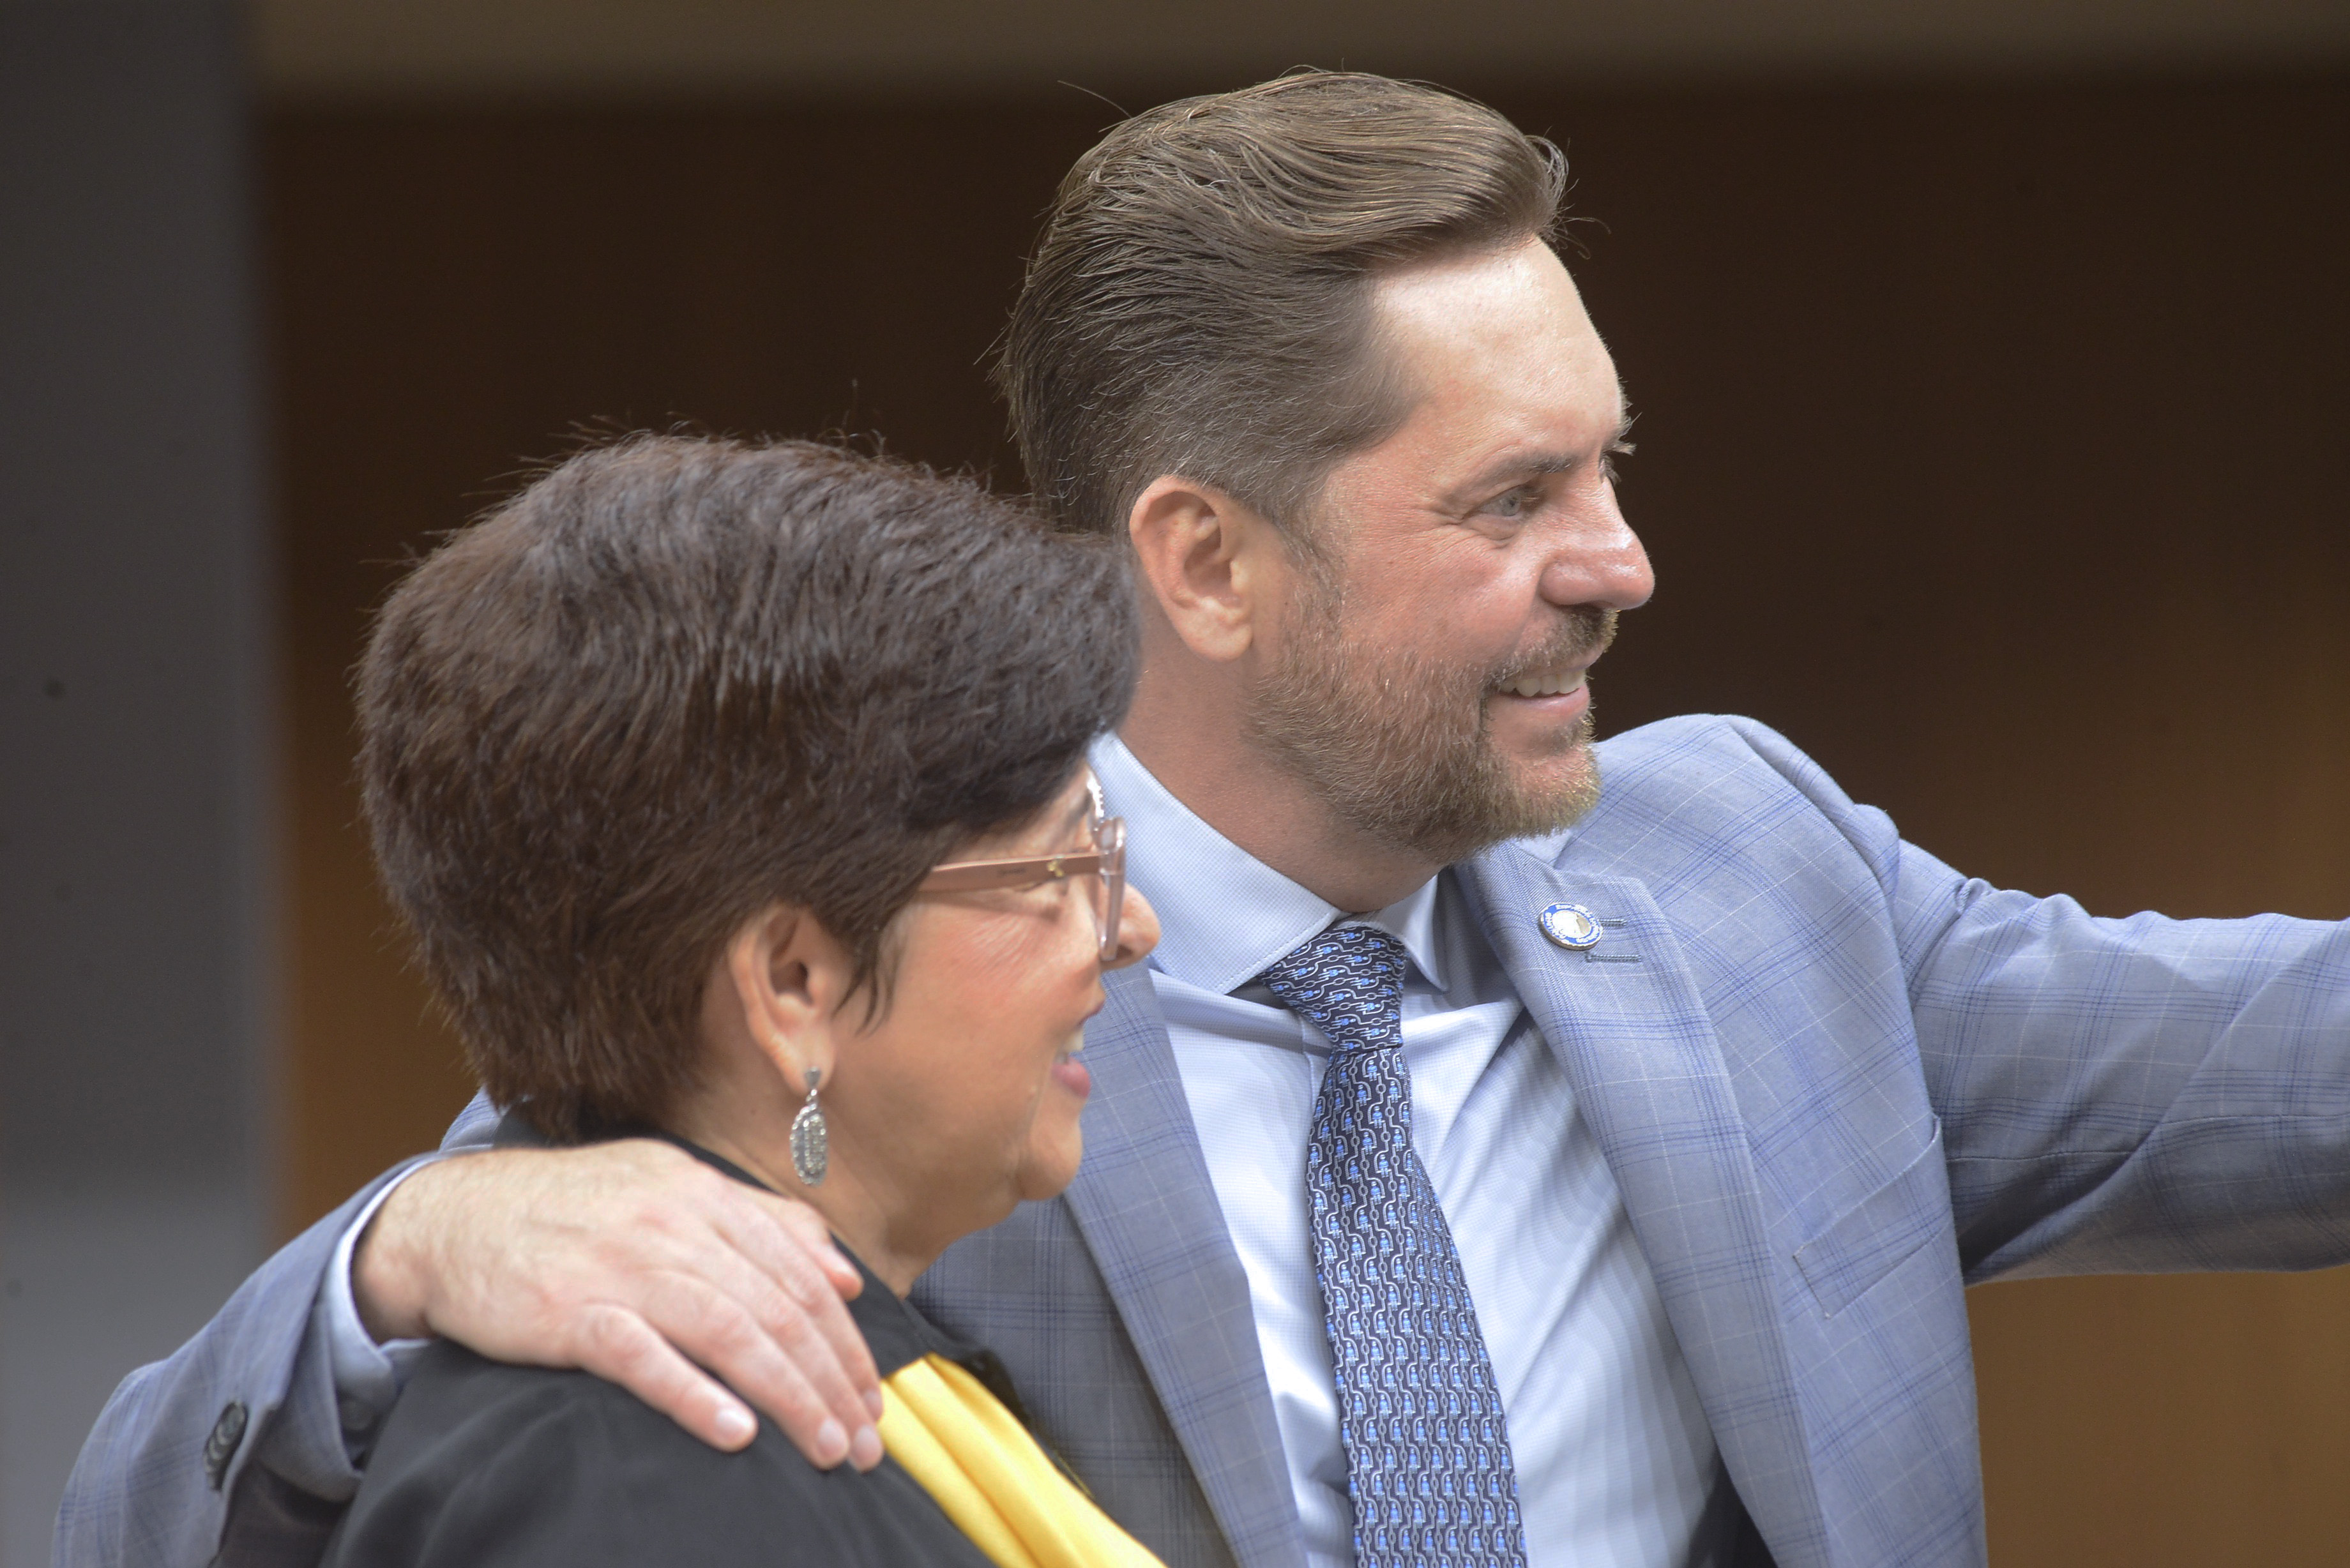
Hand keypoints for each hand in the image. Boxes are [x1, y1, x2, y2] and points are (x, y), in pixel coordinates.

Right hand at [353, 1140, 885, 1468]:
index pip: (800, 1274)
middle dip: (832, 1381)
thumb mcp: (672, 1189)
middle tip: (865, 1440)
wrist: (455, 1218)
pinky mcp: (569, 1312)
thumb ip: (762, 1224)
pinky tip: (737, 1432)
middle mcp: (673, 1223)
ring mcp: (621, 1266)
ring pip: (729, 1332)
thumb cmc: (575, 1211)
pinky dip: (694, 1395)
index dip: (845, 1341)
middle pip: (777, 1308)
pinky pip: (643, 1356)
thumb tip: (841, 1274)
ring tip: (825, 1447)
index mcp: (704, 1195)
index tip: (872, 1397)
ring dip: (788, 1397)